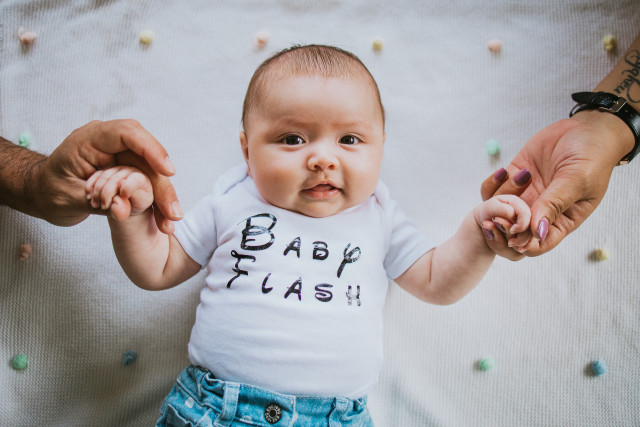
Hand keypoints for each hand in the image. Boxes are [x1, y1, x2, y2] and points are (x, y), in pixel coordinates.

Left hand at [36, 119, 181, 232]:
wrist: (43, 194)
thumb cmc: (49, 191)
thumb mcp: (67, 199)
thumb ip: (97, 201)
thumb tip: (124, 209)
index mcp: (89, 139)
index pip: (127, 134)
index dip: (151, 149)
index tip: (168, 170)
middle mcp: (110, 144)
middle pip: (146, 158)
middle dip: (162, 185)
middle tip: (172, 212)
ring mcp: (121, 156)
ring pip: (151, 172)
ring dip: (163, 196)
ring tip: (170, 221)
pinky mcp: (128, 169)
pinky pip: (148, 181)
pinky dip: (156, 200)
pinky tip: (164, 218)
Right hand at [86, 166, 152, 219]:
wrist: (130, 200)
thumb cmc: (136, 203)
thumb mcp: (135, 208)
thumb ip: (126, 208)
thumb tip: (115, 207)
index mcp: (142, 179)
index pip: (136, 180)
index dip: (128, 188)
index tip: (122, 198)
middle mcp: (130, 170)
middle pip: (116, 179)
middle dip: (107, 194)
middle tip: (103, 206)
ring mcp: (117, 169)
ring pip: (104, 177)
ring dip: (97, 192)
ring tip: (95, 205)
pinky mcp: (107, 170)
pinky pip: (96, 175)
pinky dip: (90, 186)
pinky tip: (89, 196)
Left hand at [480, 111, 633, 255]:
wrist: (587, 129)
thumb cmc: (591, 157)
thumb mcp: (577, 181)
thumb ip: (555, 204)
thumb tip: (537, 232)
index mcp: (560, 221)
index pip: (536, 245)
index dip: (520, 242)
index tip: (513, 228)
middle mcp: (539, 213)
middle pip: (511, 234)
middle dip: (501, 225)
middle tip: (500, 209)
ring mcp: (525, 196)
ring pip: (499, 212)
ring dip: (498, 200)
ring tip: (514, 178)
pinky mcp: (513, 179)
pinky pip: (492, 190)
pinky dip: (491, 185)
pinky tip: (504, 171)